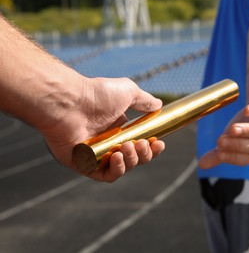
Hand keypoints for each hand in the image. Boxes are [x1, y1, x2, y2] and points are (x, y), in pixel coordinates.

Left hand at [41, 77, 164, 181]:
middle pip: (135, 158)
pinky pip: (105, 175)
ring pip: (122, 167)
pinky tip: (117, 157)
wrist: (70, 102)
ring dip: (131, 160)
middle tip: (141, 143)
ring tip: (127, 146)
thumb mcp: (128, 92)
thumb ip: (144, 100)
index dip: (153, 147)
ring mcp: (97, 155)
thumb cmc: (97, 95)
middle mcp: (109, 142)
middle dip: (144, 154)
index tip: (160, 143)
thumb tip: (159, 105)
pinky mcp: (84, 164)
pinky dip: (116, 170)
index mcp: (119, 129)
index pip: (141, 144)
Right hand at [199, 85, 248, 168]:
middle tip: (220, 141)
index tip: (219, 154)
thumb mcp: (230, 136)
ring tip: (232, 129)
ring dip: (247, 130)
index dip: (233, 157)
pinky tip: (247, 110)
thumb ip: (218, 151)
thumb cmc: (246, 121)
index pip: (246, 158)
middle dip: (238, 145)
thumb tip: (201, 164)